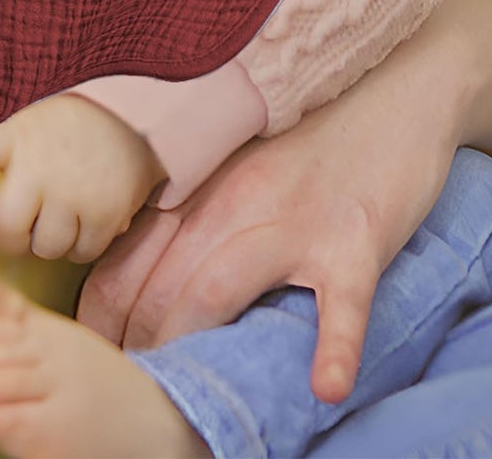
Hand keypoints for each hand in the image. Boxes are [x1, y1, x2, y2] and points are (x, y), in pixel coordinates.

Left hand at [0, 96, 165, 263]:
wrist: (135, 121)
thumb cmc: (68, 130)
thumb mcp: (28, 125)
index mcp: (17, 138)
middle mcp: (41, 166)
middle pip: (5, 228)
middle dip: (13, 236)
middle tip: (23, 228)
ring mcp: (74, 193)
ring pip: (47, 247)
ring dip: (51, 241)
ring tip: (61, 218)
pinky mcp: (107, 213)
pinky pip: (82, 252)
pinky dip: (83, 245)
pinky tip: (86, 221)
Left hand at [77, 76, 458, 404]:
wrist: (393, 89)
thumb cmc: (311, 136)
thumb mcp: (236, 163)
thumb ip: (192, 207)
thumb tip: (140, 270)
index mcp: (201, 186)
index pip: (126, 261)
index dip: (102, 319)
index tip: (98, 356)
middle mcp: (234, 202)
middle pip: (160, 285)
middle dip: (134, 346)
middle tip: (128, 392)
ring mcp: (295, 221)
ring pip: (218, 290)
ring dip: (189, 348)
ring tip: (180, 401)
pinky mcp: (355, 241)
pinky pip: (341, 302)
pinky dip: (335, 347)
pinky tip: (327, 386)